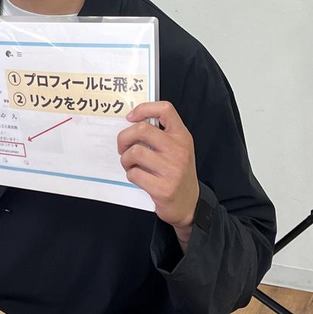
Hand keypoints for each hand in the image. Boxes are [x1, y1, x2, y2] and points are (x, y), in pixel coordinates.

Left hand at [117, 101, 200, 247]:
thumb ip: (161, 135)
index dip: (144, 108)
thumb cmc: (177, 174)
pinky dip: (131, 175)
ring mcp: (172, 170)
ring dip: (125, 159)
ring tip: (130, 165)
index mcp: (182, 137)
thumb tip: (132, 122)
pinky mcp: (163, 188)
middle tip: (123, 147)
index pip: (165, 110)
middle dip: (124, 138)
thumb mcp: (178, 149)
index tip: (131, 117)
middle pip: (142, 129)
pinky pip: (134, 174)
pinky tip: (138, 177)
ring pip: (134, 152)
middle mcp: (179, 150)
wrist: (189, 204)